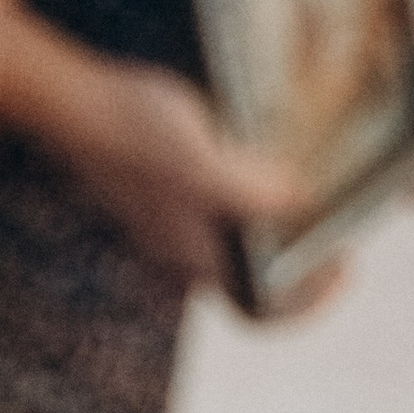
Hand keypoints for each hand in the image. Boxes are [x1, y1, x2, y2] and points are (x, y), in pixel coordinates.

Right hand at [0, 10, 319, 295]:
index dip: (310, 302)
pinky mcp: (164, 194)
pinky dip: (253, 201)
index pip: (262, 313)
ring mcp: (172, 225)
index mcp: (197, 255)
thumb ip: (245, 185)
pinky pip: (221, 215)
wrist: (69, 98)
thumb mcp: (192, 151)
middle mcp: (185, 251)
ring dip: (279, 229)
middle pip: (257, 282)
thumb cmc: (128, 125)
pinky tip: (263, 155)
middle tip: (335, 218)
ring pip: (240, 248)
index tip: (344, 262)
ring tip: (310, 186)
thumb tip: (300, 200)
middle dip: (303, 259)